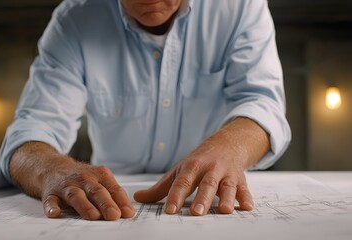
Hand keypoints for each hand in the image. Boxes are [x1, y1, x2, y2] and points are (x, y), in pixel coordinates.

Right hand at [10, 142, 134, 220]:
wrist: (53, 167)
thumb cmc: (82, 178)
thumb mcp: (99, 180)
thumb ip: (113, 194)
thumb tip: (128, 212)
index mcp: (99, 175)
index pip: (112, 188)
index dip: (121, 201)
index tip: (128, 213)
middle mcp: (83, 179)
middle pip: (96, 191)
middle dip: (106, 203)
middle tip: (114, 215)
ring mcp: (66, 186)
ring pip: (76, 195)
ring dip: (84, 205)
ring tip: (93, 216)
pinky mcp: (50, 194)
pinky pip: (50, 201)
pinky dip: (52, 207)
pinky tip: (55, 213)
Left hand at [134, 118, 269, 214]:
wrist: (226, 144)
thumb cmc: (199, 162)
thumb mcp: (179, 171)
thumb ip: (161, 188)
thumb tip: (138, 198)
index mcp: (192, 166)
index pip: (182, 183)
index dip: (176, 196)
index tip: (170, 210)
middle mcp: (210, 169)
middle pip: (206, 184)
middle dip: (202, 198)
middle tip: (197, 213)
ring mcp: (226, 174)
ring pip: (226, 186)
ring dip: (226, 198)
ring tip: (225, 211)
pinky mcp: (240, 179)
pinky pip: (244, 189)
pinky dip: (246, 198)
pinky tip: (247, 207)